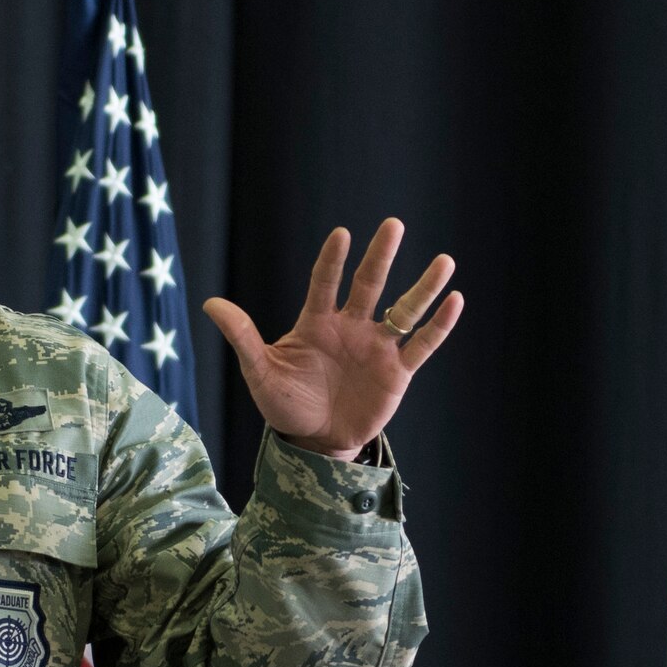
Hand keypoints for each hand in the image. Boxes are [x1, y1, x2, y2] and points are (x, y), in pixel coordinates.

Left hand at [203, 219, 461, 459]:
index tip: (341, 235)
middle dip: (381, 255)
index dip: (333, 261)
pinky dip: (439, 326)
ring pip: (404, 310)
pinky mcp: (397, 372)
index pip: (325, 283)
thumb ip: (243, 337)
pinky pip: (421, 345)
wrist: (314, 441)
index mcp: (317, 323)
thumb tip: (210, 303)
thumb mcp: (260, 372)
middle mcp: (351, 327)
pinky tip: (455, 301)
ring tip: (445, 260)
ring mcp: (377, 348)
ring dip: (424, 286)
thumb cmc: (285, 404)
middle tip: (393, 224)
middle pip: (369, 285)